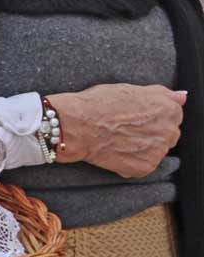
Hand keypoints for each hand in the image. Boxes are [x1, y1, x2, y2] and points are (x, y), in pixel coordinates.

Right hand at [50, 84, 185, 178]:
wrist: (76, 125)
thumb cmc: (97, 104)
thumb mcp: (129, 89)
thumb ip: (160, 93)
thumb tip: (181, 97)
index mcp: (168, 109)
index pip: (171, 114)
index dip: (151, 116)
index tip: (135, 117)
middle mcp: (169, 130)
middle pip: (166, 134)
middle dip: (150, 133)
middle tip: (125, 129)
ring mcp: (158, 150)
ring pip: (155, 150)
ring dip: (141, 148)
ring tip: (118, 140)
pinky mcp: (145, 167)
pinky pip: (143, 166)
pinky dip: (131, 162)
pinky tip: (115, 151)